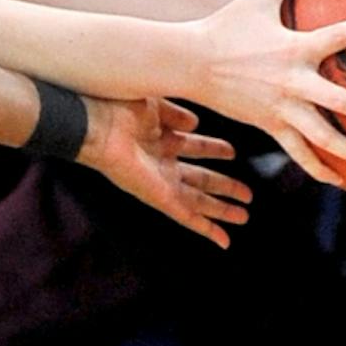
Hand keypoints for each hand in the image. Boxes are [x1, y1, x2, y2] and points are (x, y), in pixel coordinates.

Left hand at [78, 95, 251, 248]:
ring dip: (221, 209)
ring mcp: (161, 182)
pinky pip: (186, 216)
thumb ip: (175, 115)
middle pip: (201, 178)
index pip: (195, 147)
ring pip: (198, 201)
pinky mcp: (159, 197)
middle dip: (224, 186)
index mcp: (161, 139)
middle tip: (247, 193)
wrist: (98, 126)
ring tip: (244, 216)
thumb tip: (196, 124)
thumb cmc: (116, 109)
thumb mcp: (153, 106)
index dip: (215, 149)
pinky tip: (223, 239)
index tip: (234, 152)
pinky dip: (206, 228)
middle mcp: (162, 163)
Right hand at [186, 0, 345, 184]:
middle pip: (340, 103)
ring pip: (322, 137)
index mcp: (295, 48)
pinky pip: (298, 152)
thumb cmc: (226, 25)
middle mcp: (292, 82)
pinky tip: (340, 180)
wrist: (188, 61)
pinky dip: (319, 168)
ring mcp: (281, 108)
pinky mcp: (269, 125)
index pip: (340, 37)